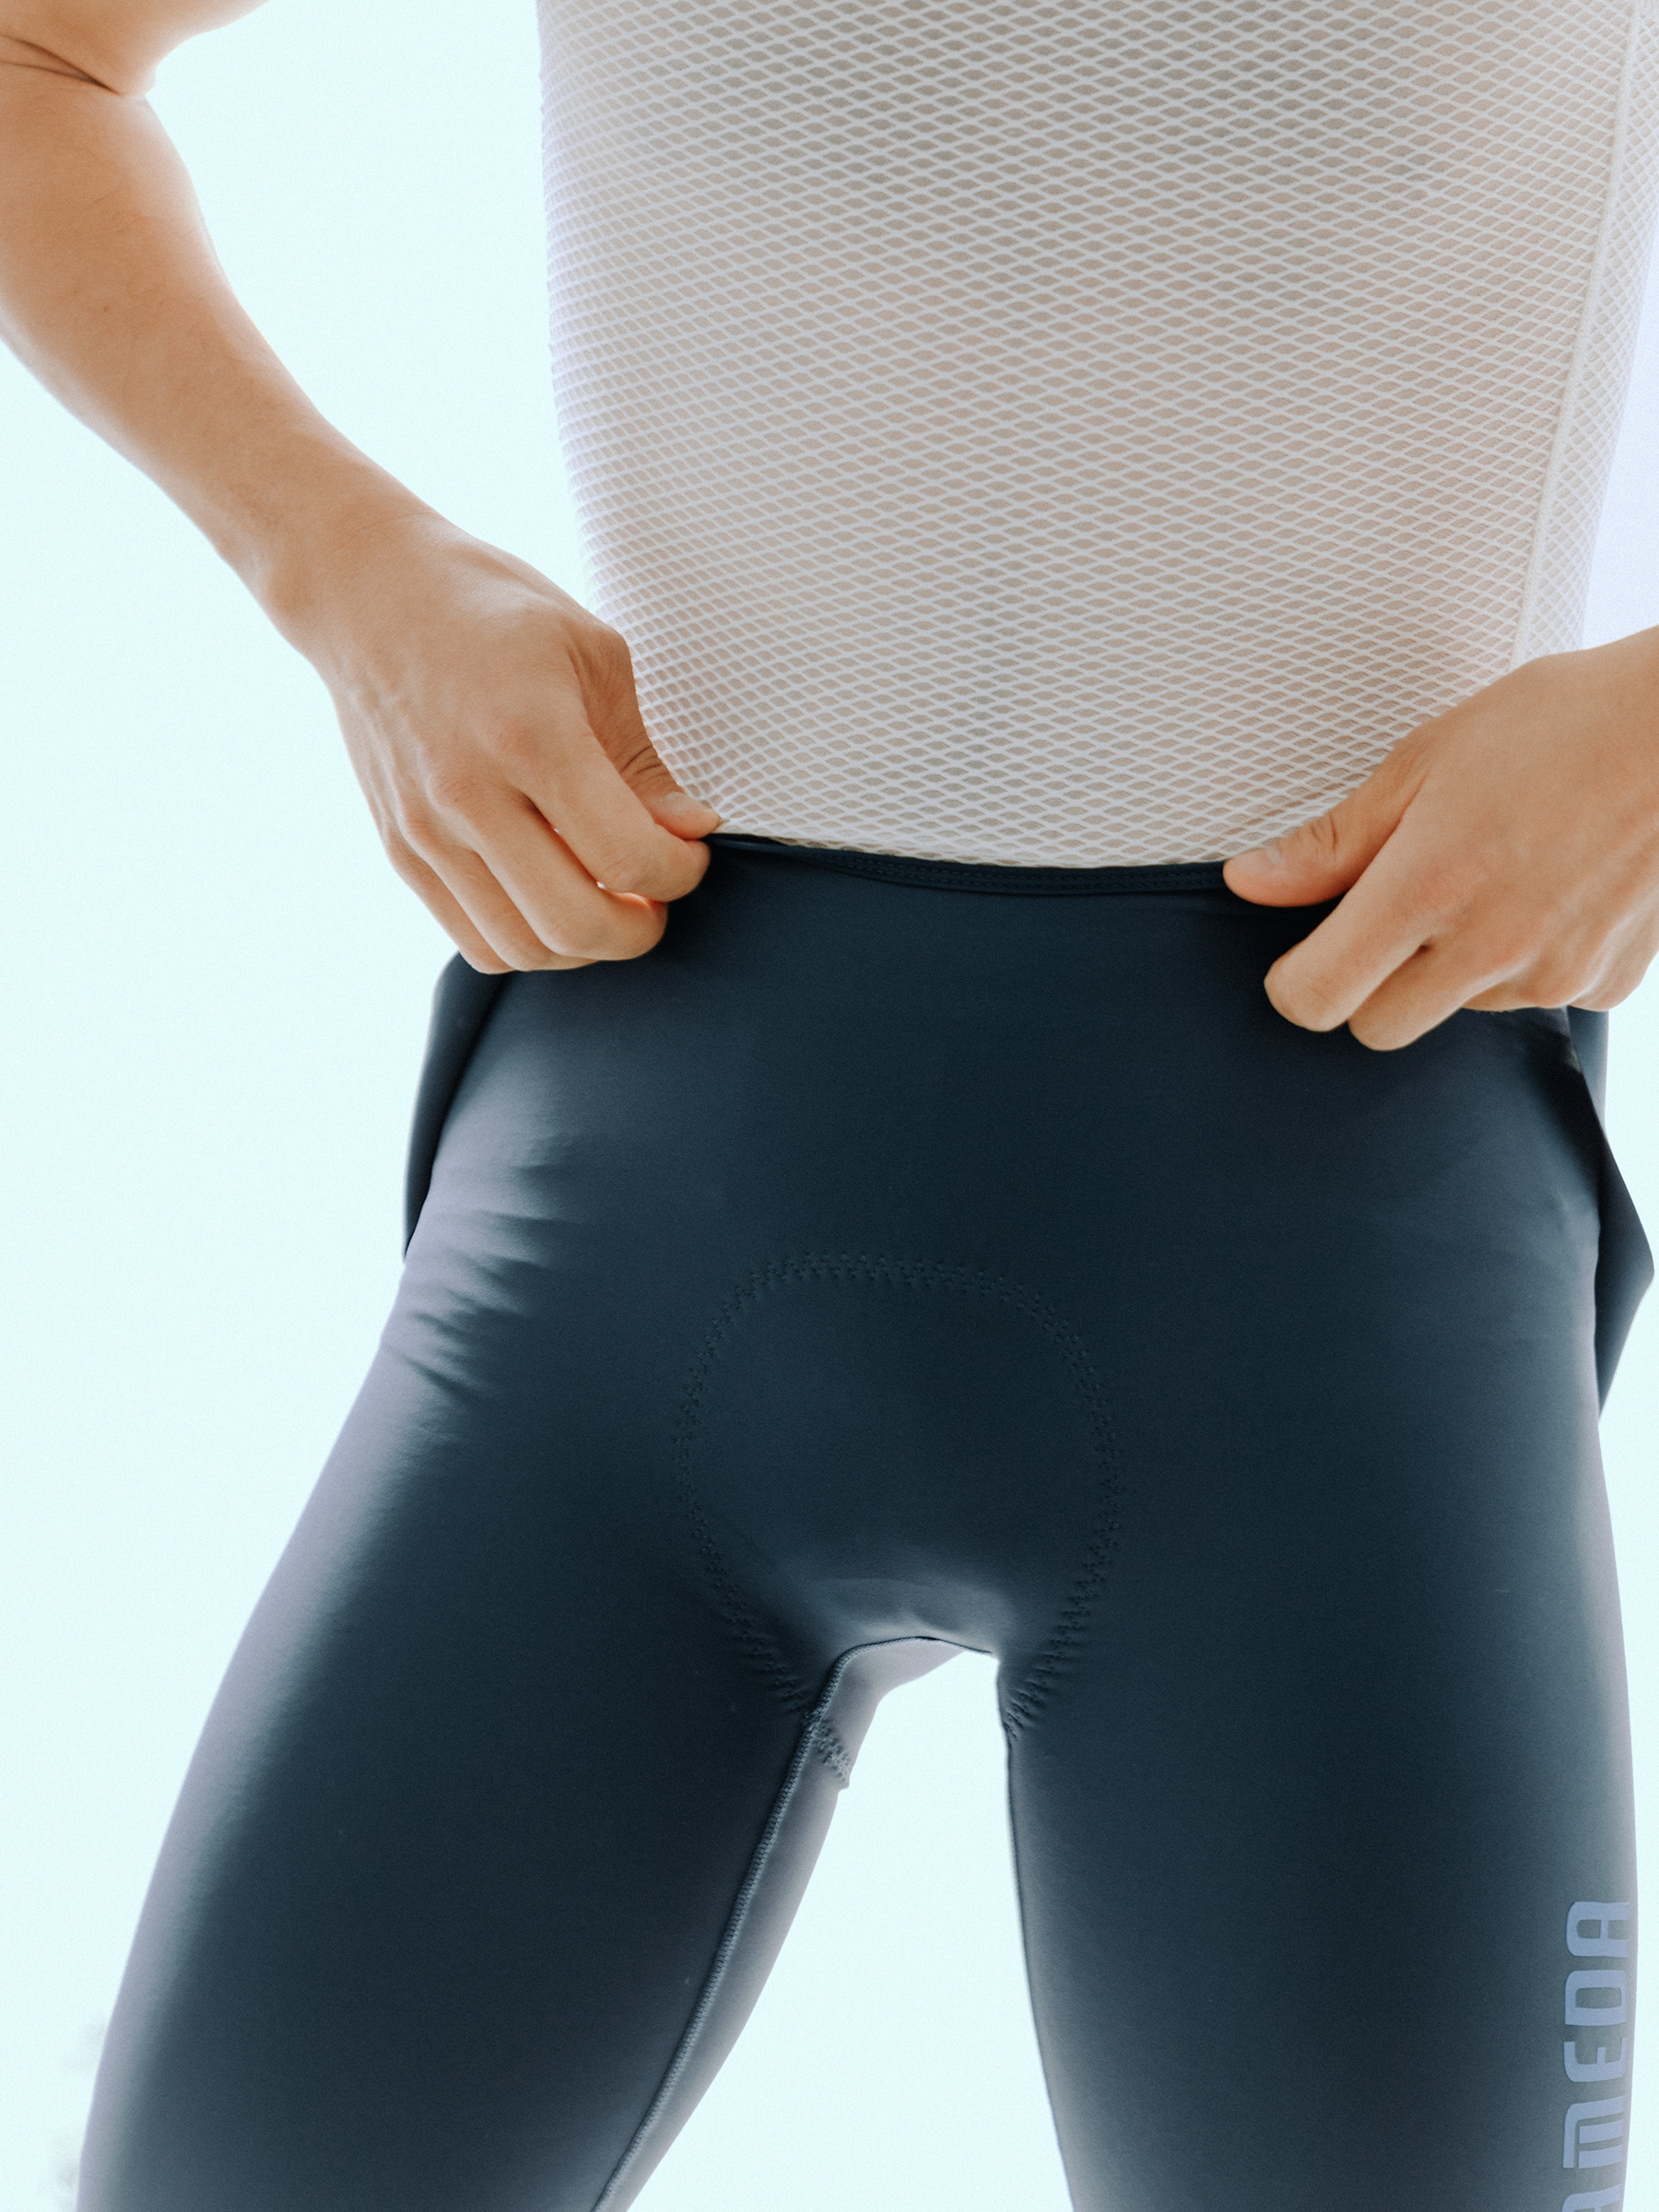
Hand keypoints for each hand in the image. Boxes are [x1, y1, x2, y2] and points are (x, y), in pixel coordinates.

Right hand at [282, 508, 719, 972]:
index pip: (627, 858)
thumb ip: (642, 758)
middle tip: (657, 896)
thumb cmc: (490, 609)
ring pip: (524, 949)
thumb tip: (687, 830)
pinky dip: (530, 941)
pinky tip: (553, 899)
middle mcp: (469, 794)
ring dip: (585, 944)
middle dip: (640, 929)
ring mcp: (426, 831)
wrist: (367, 593)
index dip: (679, 873)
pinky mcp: (401, 851)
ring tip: (609, 901)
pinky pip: (476, 942)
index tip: (688, 850)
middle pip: (576, 925)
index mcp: (531, 735)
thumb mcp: (592, 654)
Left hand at [1221, 626, 1658, 1049]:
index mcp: (1428, 888)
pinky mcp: (1608, 982)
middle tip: (1397, 909)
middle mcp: (1490, 947)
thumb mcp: (1425, 760)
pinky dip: (1528, 961)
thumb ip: (1334, 841)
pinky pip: (1536, 998)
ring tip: (1494, 874)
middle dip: (1369, 984)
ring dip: (1455, 968)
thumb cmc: (1559, 721)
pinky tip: (1550, 890)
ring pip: (1460, 1012)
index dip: (1295, 982)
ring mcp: (1555, 973)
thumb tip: (1250, 882)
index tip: (1302, 955)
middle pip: (1380, 1027)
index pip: (1318, 999)